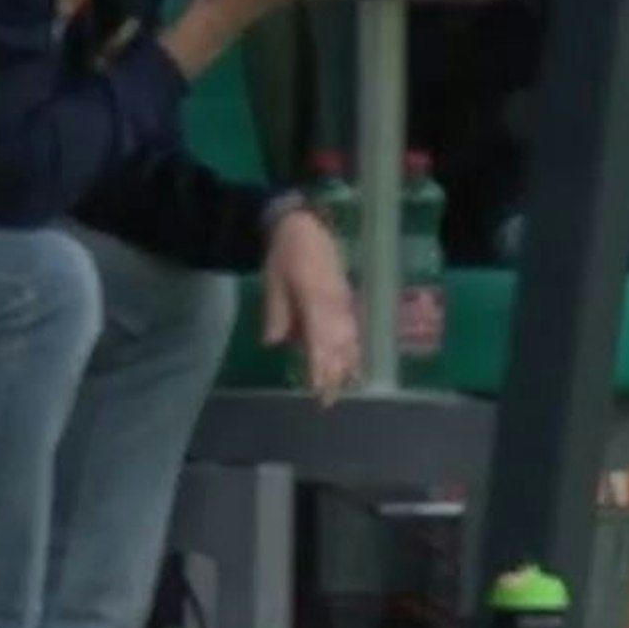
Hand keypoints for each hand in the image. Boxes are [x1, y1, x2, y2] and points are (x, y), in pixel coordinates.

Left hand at [260, 207, 360, 404]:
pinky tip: (354, 362)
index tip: (317, 391)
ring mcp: (344, 303)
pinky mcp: (347, 299)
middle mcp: (335, 307)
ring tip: (345, 388)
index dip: (320, 369)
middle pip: (338, 347)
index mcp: (315, 302)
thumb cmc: (285, 254)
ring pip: (350, 341)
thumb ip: (276, 313)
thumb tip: (274, 344)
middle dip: (335, 375)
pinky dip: (355, 348)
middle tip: (329, 401)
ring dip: (348, 366)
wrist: (306, 225)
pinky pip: (354, 330)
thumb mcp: (273, 282)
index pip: (320, 344)